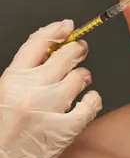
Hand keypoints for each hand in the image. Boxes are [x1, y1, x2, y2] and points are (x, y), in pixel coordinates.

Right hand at [0, 20, 101, 157]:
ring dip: (84, 76)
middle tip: (80, 51)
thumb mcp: (1, 97)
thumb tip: (45, 54)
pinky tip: (90, 101)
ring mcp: (48, 110)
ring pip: (79, 77)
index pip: (37, 43)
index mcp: (10, 80)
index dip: (55, 30)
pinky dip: (93, 100)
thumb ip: (20, 77)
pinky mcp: (64, 131)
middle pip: (65, 56)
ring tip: (82, 80)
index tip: (67, 26)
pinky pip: (89, 105)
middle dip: (77, 50)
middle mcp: (30, 91)